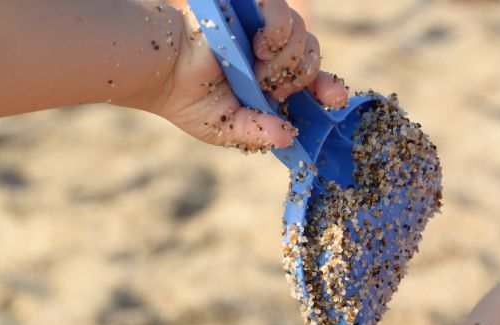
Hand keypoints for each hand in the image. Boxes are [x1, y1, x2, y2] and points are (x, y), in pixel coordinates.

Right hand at [124, 0, 347, 150]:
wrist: (163, 75)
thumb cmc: (191, 102)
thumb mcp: (229, 129)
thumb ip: (260, 133)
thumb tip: (289, 137)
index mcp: (269, 84)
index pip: (311, 82)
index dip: (328, 89)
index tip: (336, 98)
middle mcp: (270, 56)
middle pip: (311, 57)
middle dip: (300, 78)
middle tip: (273, 87)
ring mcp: (262, 31)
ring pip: (304, 37)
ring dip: (284, 61)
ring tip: (256, 68)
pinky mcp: (251, 10)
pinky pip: (284, 15)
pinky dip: (278, 33)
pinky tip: (258, 45)